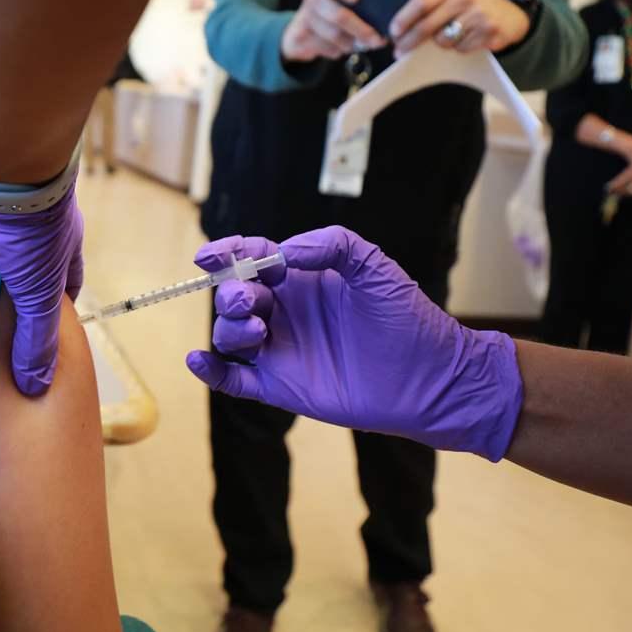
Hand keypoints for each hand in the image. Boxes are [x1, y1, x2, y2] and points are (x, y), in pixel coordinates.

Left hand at [0, 162, 83, 395]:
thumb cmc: (32, 228)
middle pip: (20, 270)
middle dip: (4, 296)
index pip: (65, 284)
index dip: (53, 312)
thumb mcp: (39, 293)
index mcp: (62, 244)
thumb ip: (36, 339)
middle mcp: (32, 227)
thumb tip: (36, 385)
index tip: (34, 338)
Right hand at [185, 228, 522, 460]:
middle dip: (231, 292)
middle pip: (234, 295)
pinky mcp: (281, 387)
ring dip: (229, 327)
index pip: (252, 258)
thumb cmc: (409, 320)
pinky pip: (234, 380)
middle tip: (252, 299)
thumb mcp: (375, 267)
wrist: (432, 379)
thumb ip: (331, 245)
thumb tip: (284, 252)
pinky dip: (211, 371)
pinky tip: (198, 360)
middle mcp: (285, 312)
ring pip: (230, 334)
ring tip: (260, 331)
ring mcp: (280, 351)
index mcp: (302, 280)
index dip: (227, 253)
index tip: (210, 256)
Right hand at [279, 0, 384, 61]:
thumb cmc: (336, 10)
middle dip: (360, 29)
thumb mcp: (344, 0)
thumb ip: (361, 3)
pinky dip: (340, 51)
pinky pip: (327, 48)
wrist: (303, 30)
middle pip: (338, 15)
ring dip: (353, 43)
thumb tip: (386, 22)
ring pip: (334, 35)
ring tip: (363, 44)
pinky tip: (344, 47)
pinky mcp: (300, 37)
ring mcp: (305, 18)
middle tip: (377, 39)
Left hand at [390, 0, 529, 54]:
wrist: (508, 13)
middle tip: (400, 52)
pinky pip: (462, 49)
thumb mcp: (450, 0)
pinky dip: (459, 49)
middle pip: (428, 26)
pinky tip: (466, 40)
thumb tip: (400, 33)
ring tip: (448, 37)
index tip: (393, 33)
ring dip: (439, 46)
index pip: (421, 2)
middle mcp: (464, 0)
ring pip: (443, 42)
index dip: (404, 18)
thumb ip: (429, 9)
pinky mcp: (489, 32)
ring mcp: (478, 16)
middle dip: (410, 42)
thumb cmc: (469, 9)